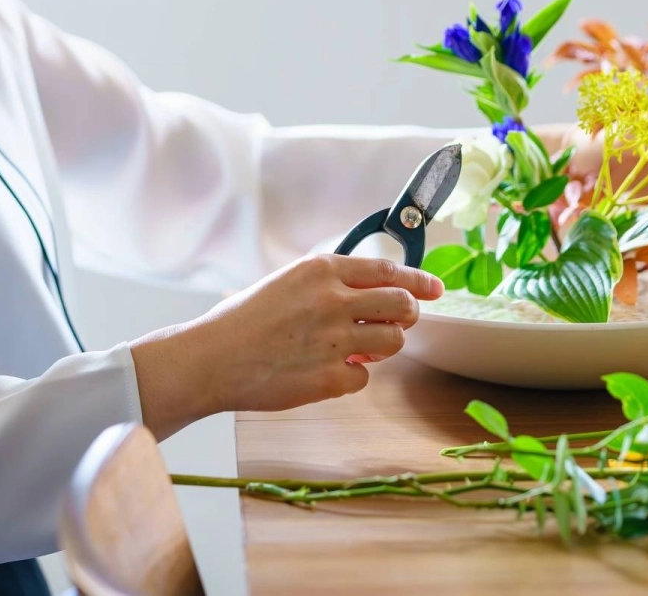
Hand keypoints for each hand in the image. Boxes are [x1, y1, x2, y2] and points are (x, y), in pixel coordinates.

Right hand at [129, 255, 442, 438]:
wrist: (212, 359)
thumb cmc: (241, 320)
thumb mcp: (285, 282)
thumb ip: (327, 285)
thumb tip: (367, 293)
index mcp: (322, 271)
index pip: (389, 269)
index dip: (419, 280)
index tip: (435, 288)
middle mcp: (334, 300)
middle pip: (403, 304)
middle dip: (407, 314)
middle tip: (398, 322)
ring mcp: (335, 340)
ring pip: (393, 341)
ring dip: (383, 346)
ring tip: (357, 349)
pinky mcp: (332, 377)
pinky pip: (365, 377)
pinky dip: (352, 376)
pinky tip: (326, 372)